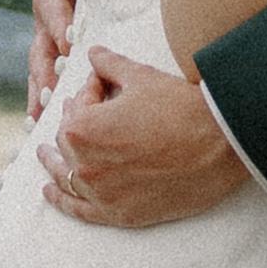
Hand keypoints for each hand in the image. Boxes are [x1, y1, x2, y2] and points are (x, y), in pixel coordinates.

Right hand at [25, 0, 81, 119]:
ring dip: (39, 95)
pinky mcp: (49, 58)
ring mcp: (43, 42)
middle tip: (53, 94)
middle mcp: (41, 22)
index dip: (60, 25)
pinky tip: (36, 125)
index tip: (69, 43)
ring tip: (39, 120)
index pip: (53, 10)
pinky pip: (41, 82)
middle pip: (40, 50)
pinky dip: (38, 103)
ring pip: (38, 72)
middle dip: (46, 73)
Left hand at [39, 42, 255, 230]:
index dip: (91, 91)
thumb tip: (93, 53)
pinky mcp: (119, 214)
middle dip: (77, 122)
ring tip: (44, 156)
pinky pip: (79, 210)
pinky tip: (50, 191)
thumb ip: (109, 65)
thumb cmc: (182, 108)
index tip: (103, 84)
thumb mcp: (141, 78)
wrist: (222, 146)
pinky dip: (62, 201)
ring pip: (66, 177)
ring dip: (55, 163)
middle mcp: (84, 164)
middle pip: (68, 142)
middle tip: (89, 110)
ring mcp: (100, 193)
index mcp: (82, 128)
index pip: (76, 106)